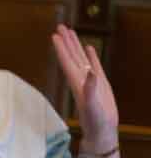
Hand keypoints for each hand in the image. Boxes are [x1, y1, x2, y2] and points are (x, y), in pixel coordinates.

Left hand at [51, 24, 119, 157]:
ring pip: (81, 58)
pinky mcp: (100, 83)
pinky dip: (90, 55)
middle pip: (71, 56)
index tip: (54, 35)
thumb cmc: (96, 122)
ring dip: (75, 45)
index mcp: (77, 83)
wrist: (102, 131)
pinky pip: (93, 64)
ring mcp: (90, 80)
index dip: (61, 48)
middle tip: (60, 26)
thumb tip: (91, 73)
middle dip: (66, 41)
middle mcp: (81, 79)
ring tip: (71, 31)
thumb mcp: (92, 106)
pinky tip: (88, 46)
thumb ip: (91, 90)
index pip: (66, 61)